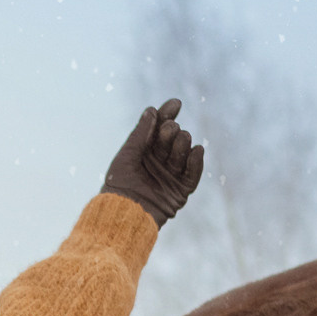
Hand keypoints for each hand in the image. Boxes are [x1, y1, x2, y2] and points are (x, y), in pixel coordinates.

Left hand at [102, 97, 204, 224]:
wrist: (123, 211)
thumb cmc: (119, 183)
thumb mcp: (128, 154)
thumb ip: (141, 133)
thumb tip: (151, 110)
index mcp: (145, 151)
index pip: (159, 129)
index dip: (167, 115)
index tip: (176, 104)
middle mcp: (159, 161)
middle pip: (172, 138)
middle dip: (171, 131)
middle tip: (168, 129)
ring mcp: (171, 175)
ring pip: (183, 152)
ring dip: (182, 143)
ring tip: (181, 137)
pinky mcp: (181, 190)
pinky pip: (194, 173)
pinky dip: (197, 161)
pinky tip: (197, 149)